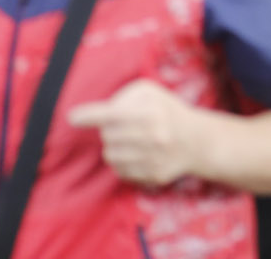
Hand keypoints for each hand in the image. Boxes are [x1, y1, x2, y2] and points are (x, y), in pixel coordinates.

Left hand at [65, 80, 200, 185]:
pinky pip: (120, 171)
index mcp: (151, 112)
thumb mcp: (152, 93)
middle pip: (107, 135)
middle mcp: (153, 136)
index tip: (72, 117)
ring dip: (114, 148)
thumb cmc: (168, 112)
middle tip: (124, 127)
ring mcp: (153, 158)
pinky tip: (137, 156)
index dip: (90, 115)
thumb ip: (124, 96)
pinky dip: (123, 163)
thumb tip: (96, 115)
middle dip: (110, 130)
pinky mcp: (153, 175)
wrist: (198, 141)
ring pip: (110, 155)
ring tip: (131, 142)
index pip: (114, 114)